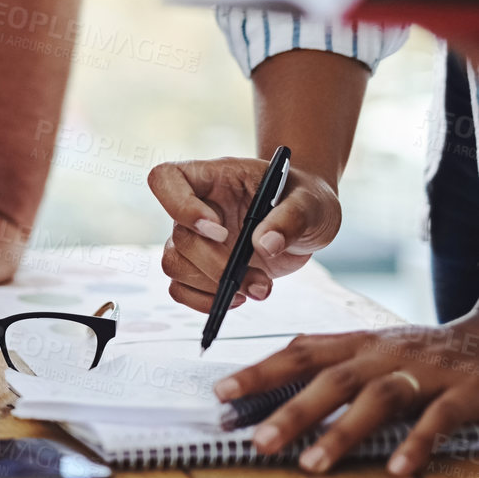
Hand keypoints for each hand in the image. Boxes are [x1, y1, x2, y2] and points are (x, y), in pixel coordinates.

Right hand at [148, 158, 340, 311]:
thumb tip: (265, 245)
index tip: (219, 230)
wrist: (308, 220)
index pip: (166, 179)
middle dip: (216, 265)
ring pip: (174, 265)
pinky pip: (180, 288)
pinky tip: (239, 297)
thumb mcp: (312, 201)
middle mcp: (195, 206)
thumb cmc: (305, 199)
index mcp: (213, 177)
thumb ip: (292, 217)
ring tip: (258, 288)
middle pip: (179, 237)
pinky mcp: (200, 267)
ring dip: (213, 286)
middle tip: (256, 277)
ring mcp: (195, 238)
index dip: (181, 206)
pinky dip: (204, 300)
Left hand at [213, 315, 478, 474]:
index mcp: (356, 344)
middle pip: (332, 379)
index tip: (220, 393)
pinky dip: (416, 443)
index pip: (299, 353)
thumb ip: (325, 369)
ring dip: (342, 431)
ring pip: (378, 399)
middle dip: (292, 411)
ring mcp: (423, 374)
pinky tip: (395, 469)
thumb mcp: (369, 352)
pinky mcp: (464, 394)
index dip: (260, 371)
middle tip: (258, 442)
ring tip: (311, 464)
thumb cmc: (416, 355)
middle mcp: (383, 355)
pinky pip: (438, 420)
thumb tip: (261, 398)